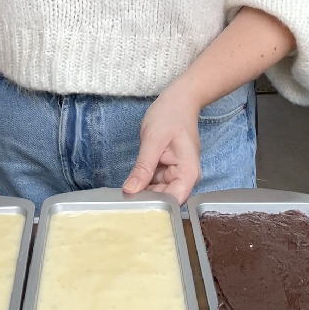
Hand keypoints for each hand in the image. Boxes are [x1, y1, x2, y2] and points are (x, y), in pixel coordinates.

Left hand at [123, 82, 201, 203]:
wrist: (179, 100)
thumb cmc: (171, 115)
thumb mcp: (153, 140)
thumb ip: (143, 167)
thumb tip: (130, 190)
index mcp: (188, 173)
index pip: (173, 202)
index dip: (154, 208)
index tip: (132, 209)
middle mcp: (184, 179)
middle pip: (165, 201)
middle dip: (145, 203)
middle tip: (120, 206)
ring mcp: (175, 175)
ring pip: (157, 194)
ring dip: (141, 194)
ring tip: (121, 199)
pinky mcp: (166, 171)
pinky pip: (153, 184)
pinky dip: (142, 185)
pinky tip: (129, 187)